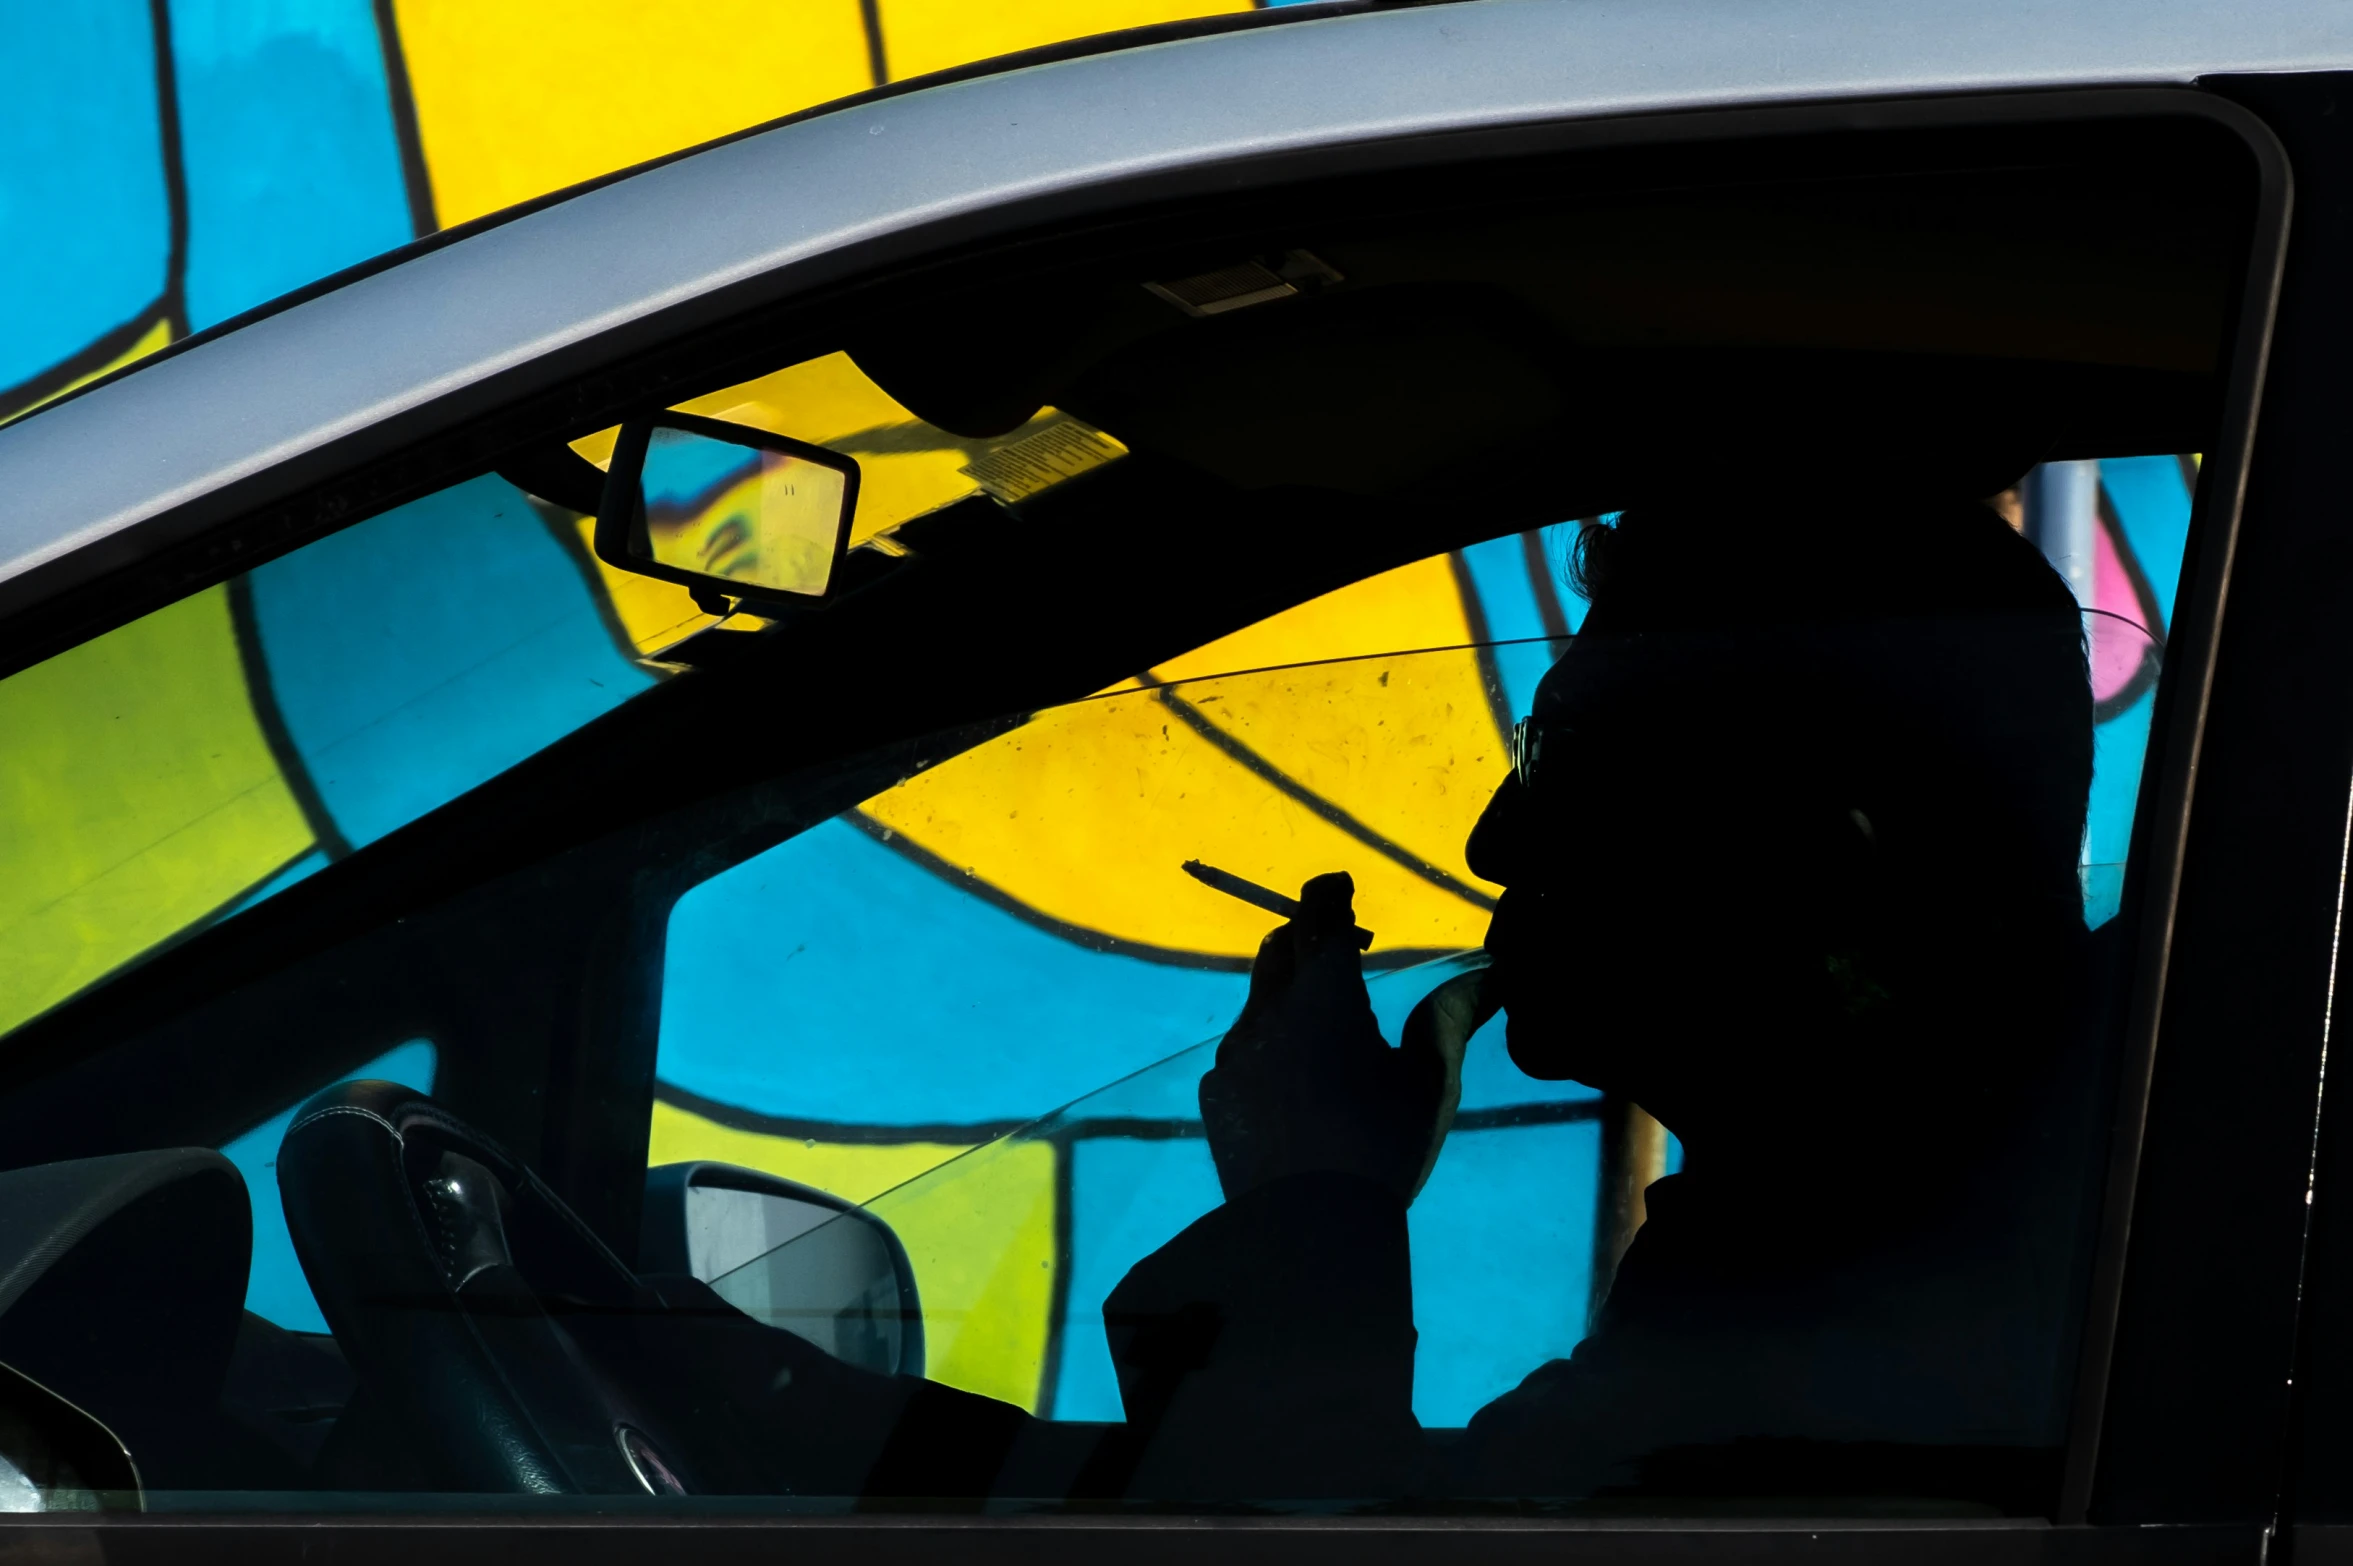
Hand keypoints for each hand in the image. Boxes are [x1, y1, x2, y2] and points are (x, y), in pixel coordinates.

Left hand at [1198, 873, 1467, 1203]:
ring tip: (1319, 1018)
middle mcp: (1271, 1011)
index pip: (1320, 918)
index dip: (1331, 895)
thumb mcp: (1430, 1082)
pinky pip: (1243, 1049)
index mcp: (1326, 996)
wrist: (1304, 1227)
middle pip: (1281, 948)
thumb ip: (1450, 1019)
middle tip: (1337, 943)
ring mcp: (1235, 1052)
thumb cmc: (1381, 1146)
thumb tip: (1486, 976)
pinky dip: (1269, 1045)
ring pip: (1259, 999)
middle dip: (1307, 934)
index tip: (1343, 888)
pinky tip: (1293, 1082)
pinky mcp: (1216, 1091)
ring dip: (1286, 991)